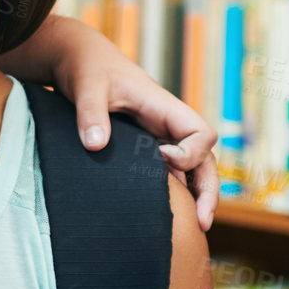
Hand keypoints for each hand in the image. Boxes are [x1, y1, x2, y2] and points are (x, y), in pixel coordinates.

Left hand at [0, 15, 219, 229]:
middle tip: (202, 223)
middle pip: (205, 158)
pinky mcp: (146, 145)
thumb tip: (95, 145)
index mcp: (163, 107)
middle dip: (208, 188)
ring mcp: (160, 135)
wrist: (80, 60)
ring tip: (197, 228)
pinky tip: (171, 215)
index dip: (188, 152)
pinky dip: (177, 190)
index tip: (159, 158)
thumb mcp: (87, 87)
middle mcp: (168, 123)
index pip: (200, 133)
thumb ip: (90, 114)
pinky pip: (171, 170)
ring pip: (193, 167)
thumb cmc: (88, 69)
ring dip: (198, 194)